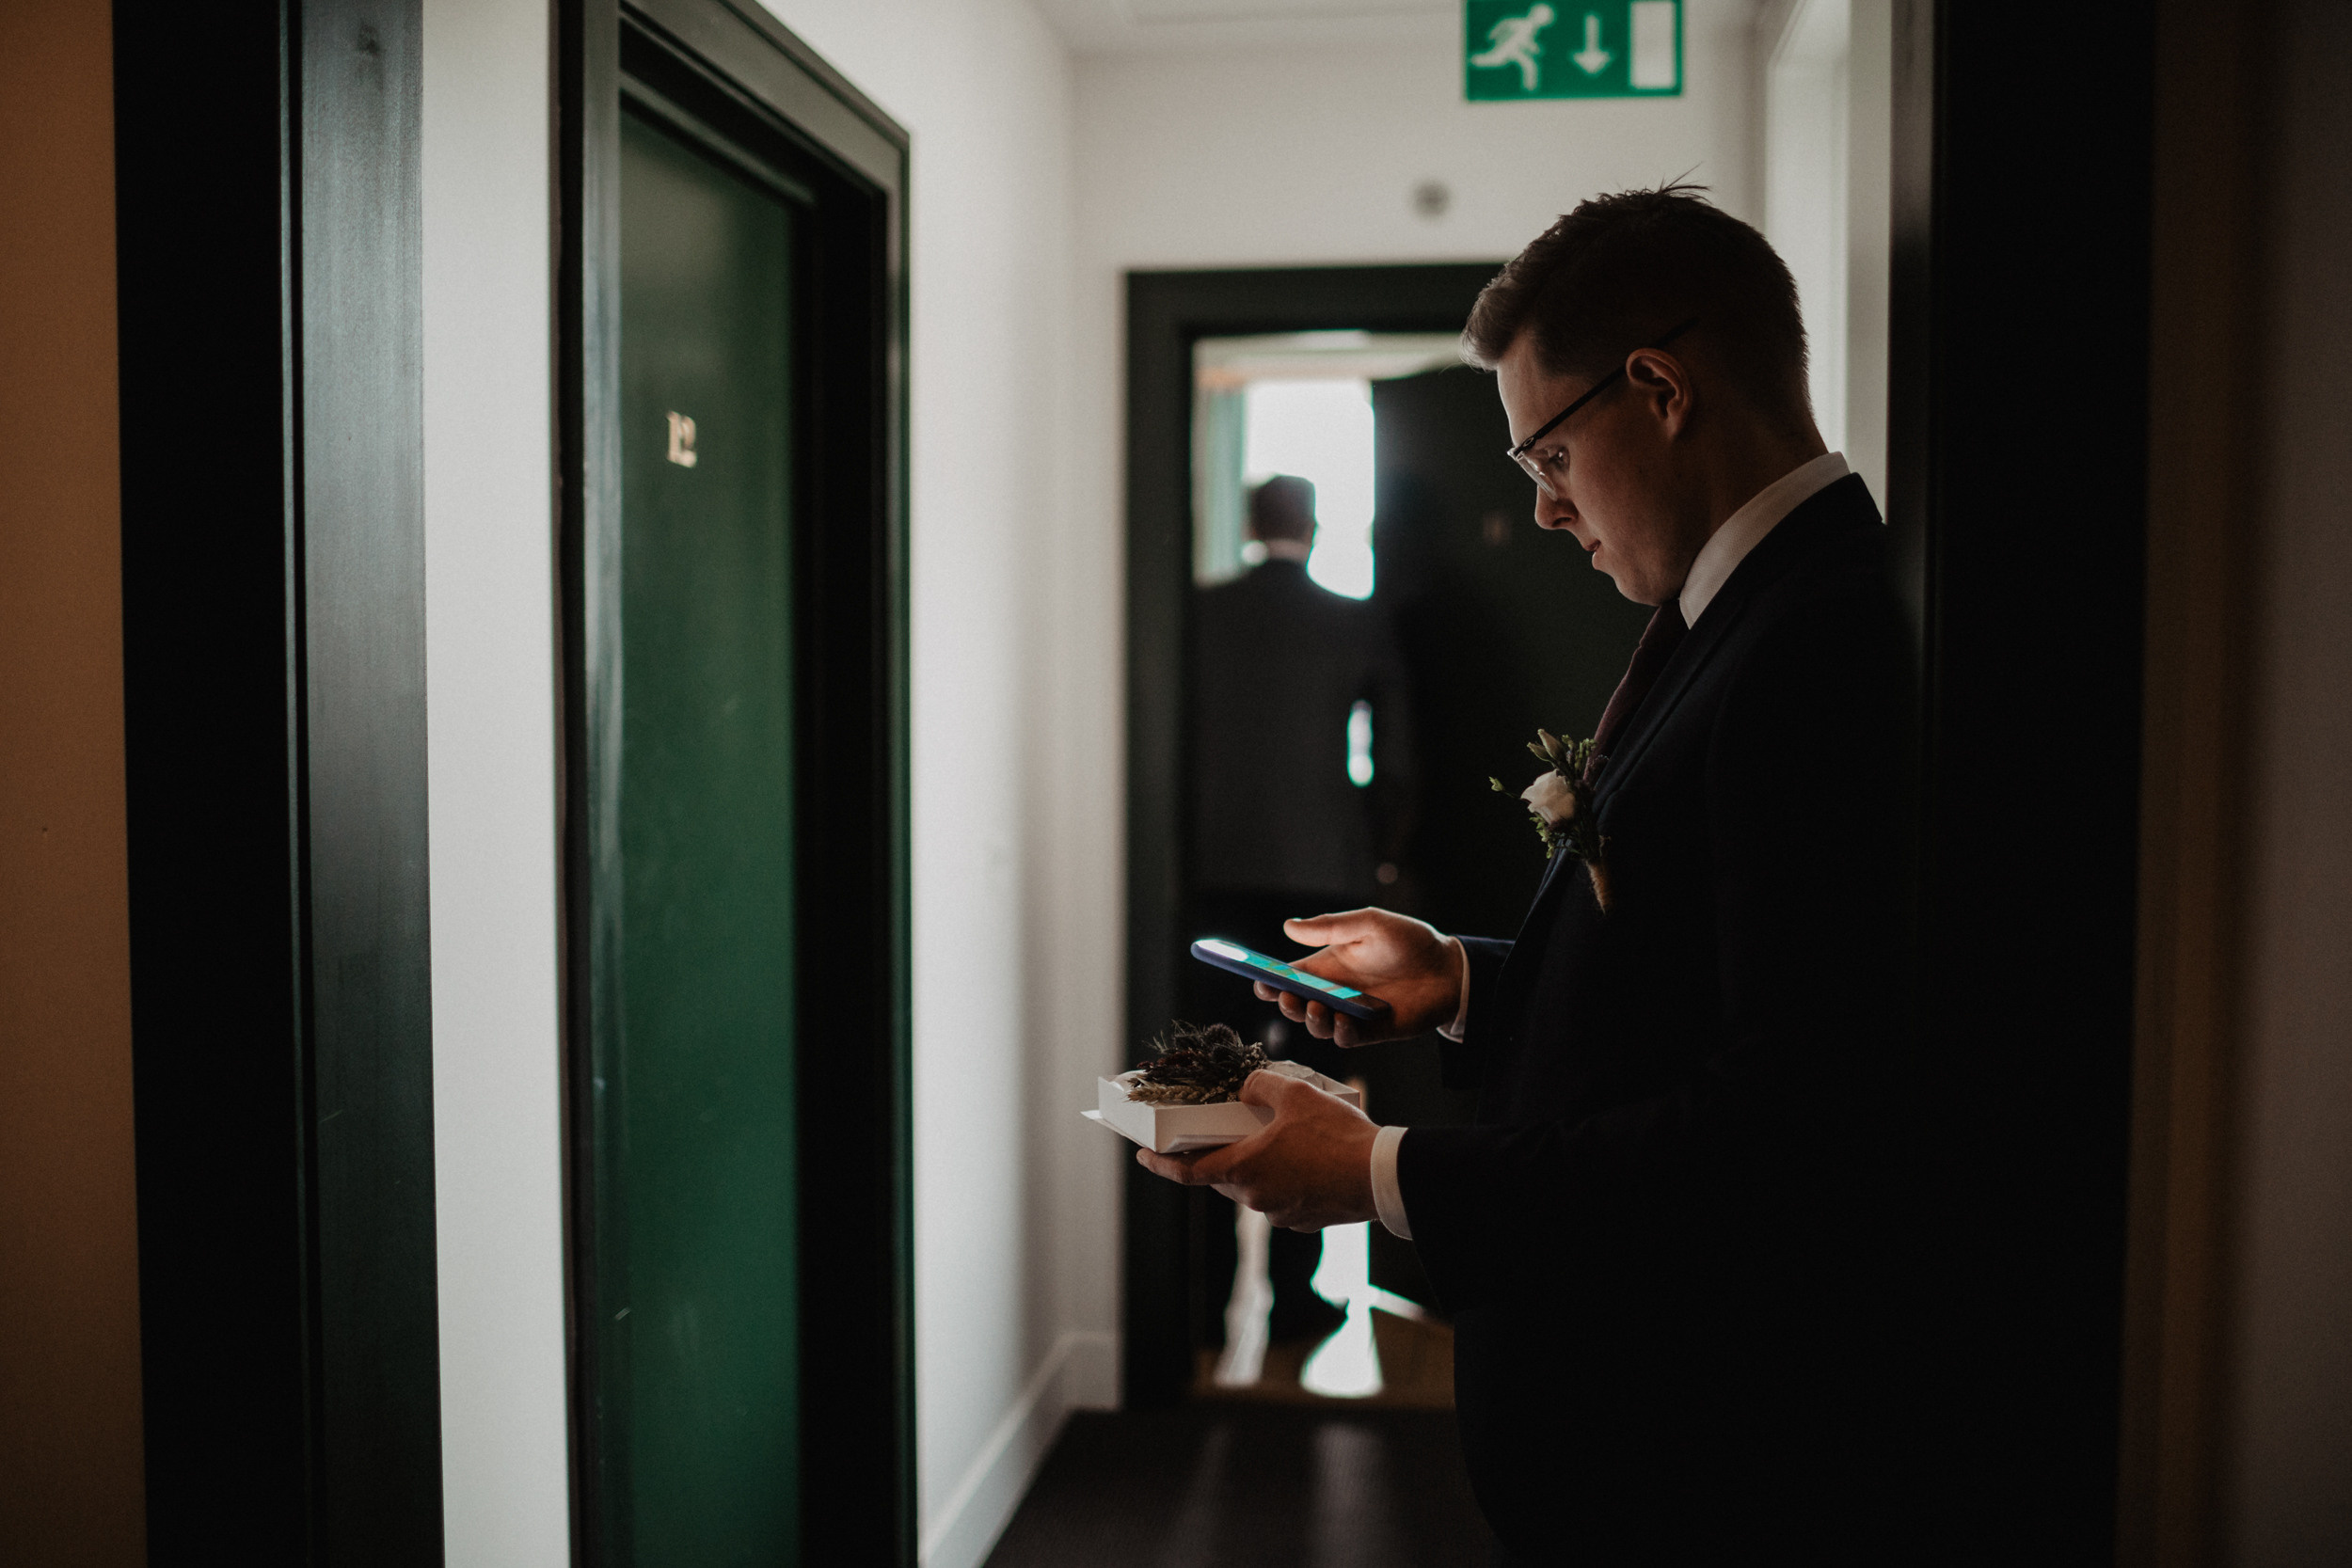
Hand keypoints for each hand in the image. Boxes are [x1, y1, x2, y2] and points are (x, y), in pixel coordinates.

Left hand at [1134, 1070, 1377, 1229]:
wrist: (1381, 1176)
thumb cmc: (1336, 1136)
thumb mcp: (1294, 1093)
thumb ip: (1260, 1086)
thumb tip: (1247, 1088)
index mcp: (1243, 1170)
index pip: (1187, 1172)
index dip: (1160, 1164)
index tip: (1142, 1156)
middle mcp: (1255, 1198)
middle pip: (1223, 1176)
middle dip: (1220, 1154)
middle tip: (1227, 1131)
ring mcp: (1279, 1214)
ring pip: (1255, 1186)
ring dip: (1258, 1164)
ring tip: (1281, 1137)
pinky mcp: (1304, 1220)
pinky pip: (1282, 1196)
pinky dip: (1285, 1178)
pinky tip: (1306, 1158)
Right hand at [1258, 908, 1460, 1046]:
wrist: (1449, 968)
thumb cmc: (1410, 941)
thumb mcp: (1369, 923)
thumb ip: (1330, 926)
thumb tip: (1289, 926)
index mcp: (1327, 965)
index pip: (1289, 976)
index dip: (1270, 981)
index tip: (1259, 980)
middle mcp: (1334, 992)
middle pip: (1295, 1004)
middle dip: (1285, 1003)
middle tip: (1288, 996)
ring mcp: (1351, 1014)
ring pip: (1316, 1026)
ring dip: (1310, 1020)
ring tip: (1316, 1007)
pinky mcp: (1372, 1032)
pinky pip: (1346, 1039)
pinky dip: (1339, 1033)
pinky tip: (1345, 1020)